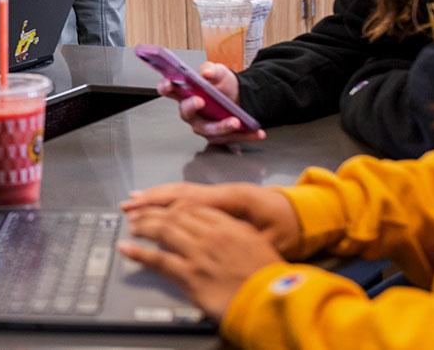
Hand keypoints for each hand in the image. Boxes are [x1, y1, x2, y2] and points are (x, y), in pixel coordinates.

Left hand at [118, 202, 283, 319]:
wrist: (273, 301)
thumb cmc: (269, 277)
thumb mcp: (257, 244)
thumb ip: (237, 232)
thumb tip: (220, 227)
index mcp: (230, 226)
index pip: (193, 207)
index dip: (173, 206)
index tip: (162, 207)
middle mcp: (212, 235)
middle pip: (174, 215)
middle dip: (153, 212)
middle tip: (140, 214)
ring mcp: (199, 254)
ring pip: (163, 231)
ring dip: (143, 226)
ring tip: (132, 225)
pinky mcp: (190, 276)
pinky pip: (158, 260)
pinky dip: (139, 253)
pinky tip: (126, 249)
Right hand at [121, 182, 300, 254]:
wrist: (305, 214)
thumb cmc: (289, 229)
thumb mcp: (271, 240)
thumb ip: (242, 239)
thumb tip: (215, 242)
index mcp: (234, 198)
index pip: (193, 203)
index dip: (168, 212)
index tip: (148, 222)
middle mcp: (223, 190)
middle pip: (181, 192)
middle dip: (153, 200)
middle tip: (128, 208)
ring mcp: (221, 192)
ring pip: (182, 191)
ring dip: (157, 196)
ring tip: (133, 201)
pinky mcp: (221, 197)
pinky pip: (189, 194)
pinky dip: (169, 196)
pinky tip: (156, 200)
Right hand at [158, 62, 264, 144]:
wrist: (241, 97)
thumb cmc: (223, 86)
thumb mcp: (220, 72)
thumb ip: (212, 70)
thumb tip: (206, 72)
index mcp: (186, 93)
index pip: (170, 90)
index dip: (166, 87)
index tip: (169, 83)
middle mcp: (192, 112)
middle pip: (186, 113)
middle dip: (191, 107)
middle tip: (200, 100)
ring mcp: (204, 126)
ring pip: (209, 130)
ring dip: (222, 126)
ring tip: (236, 121)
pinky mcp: (219, 136)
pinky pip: (230, 138)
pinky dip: (244, 135)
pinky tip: (256, 132)